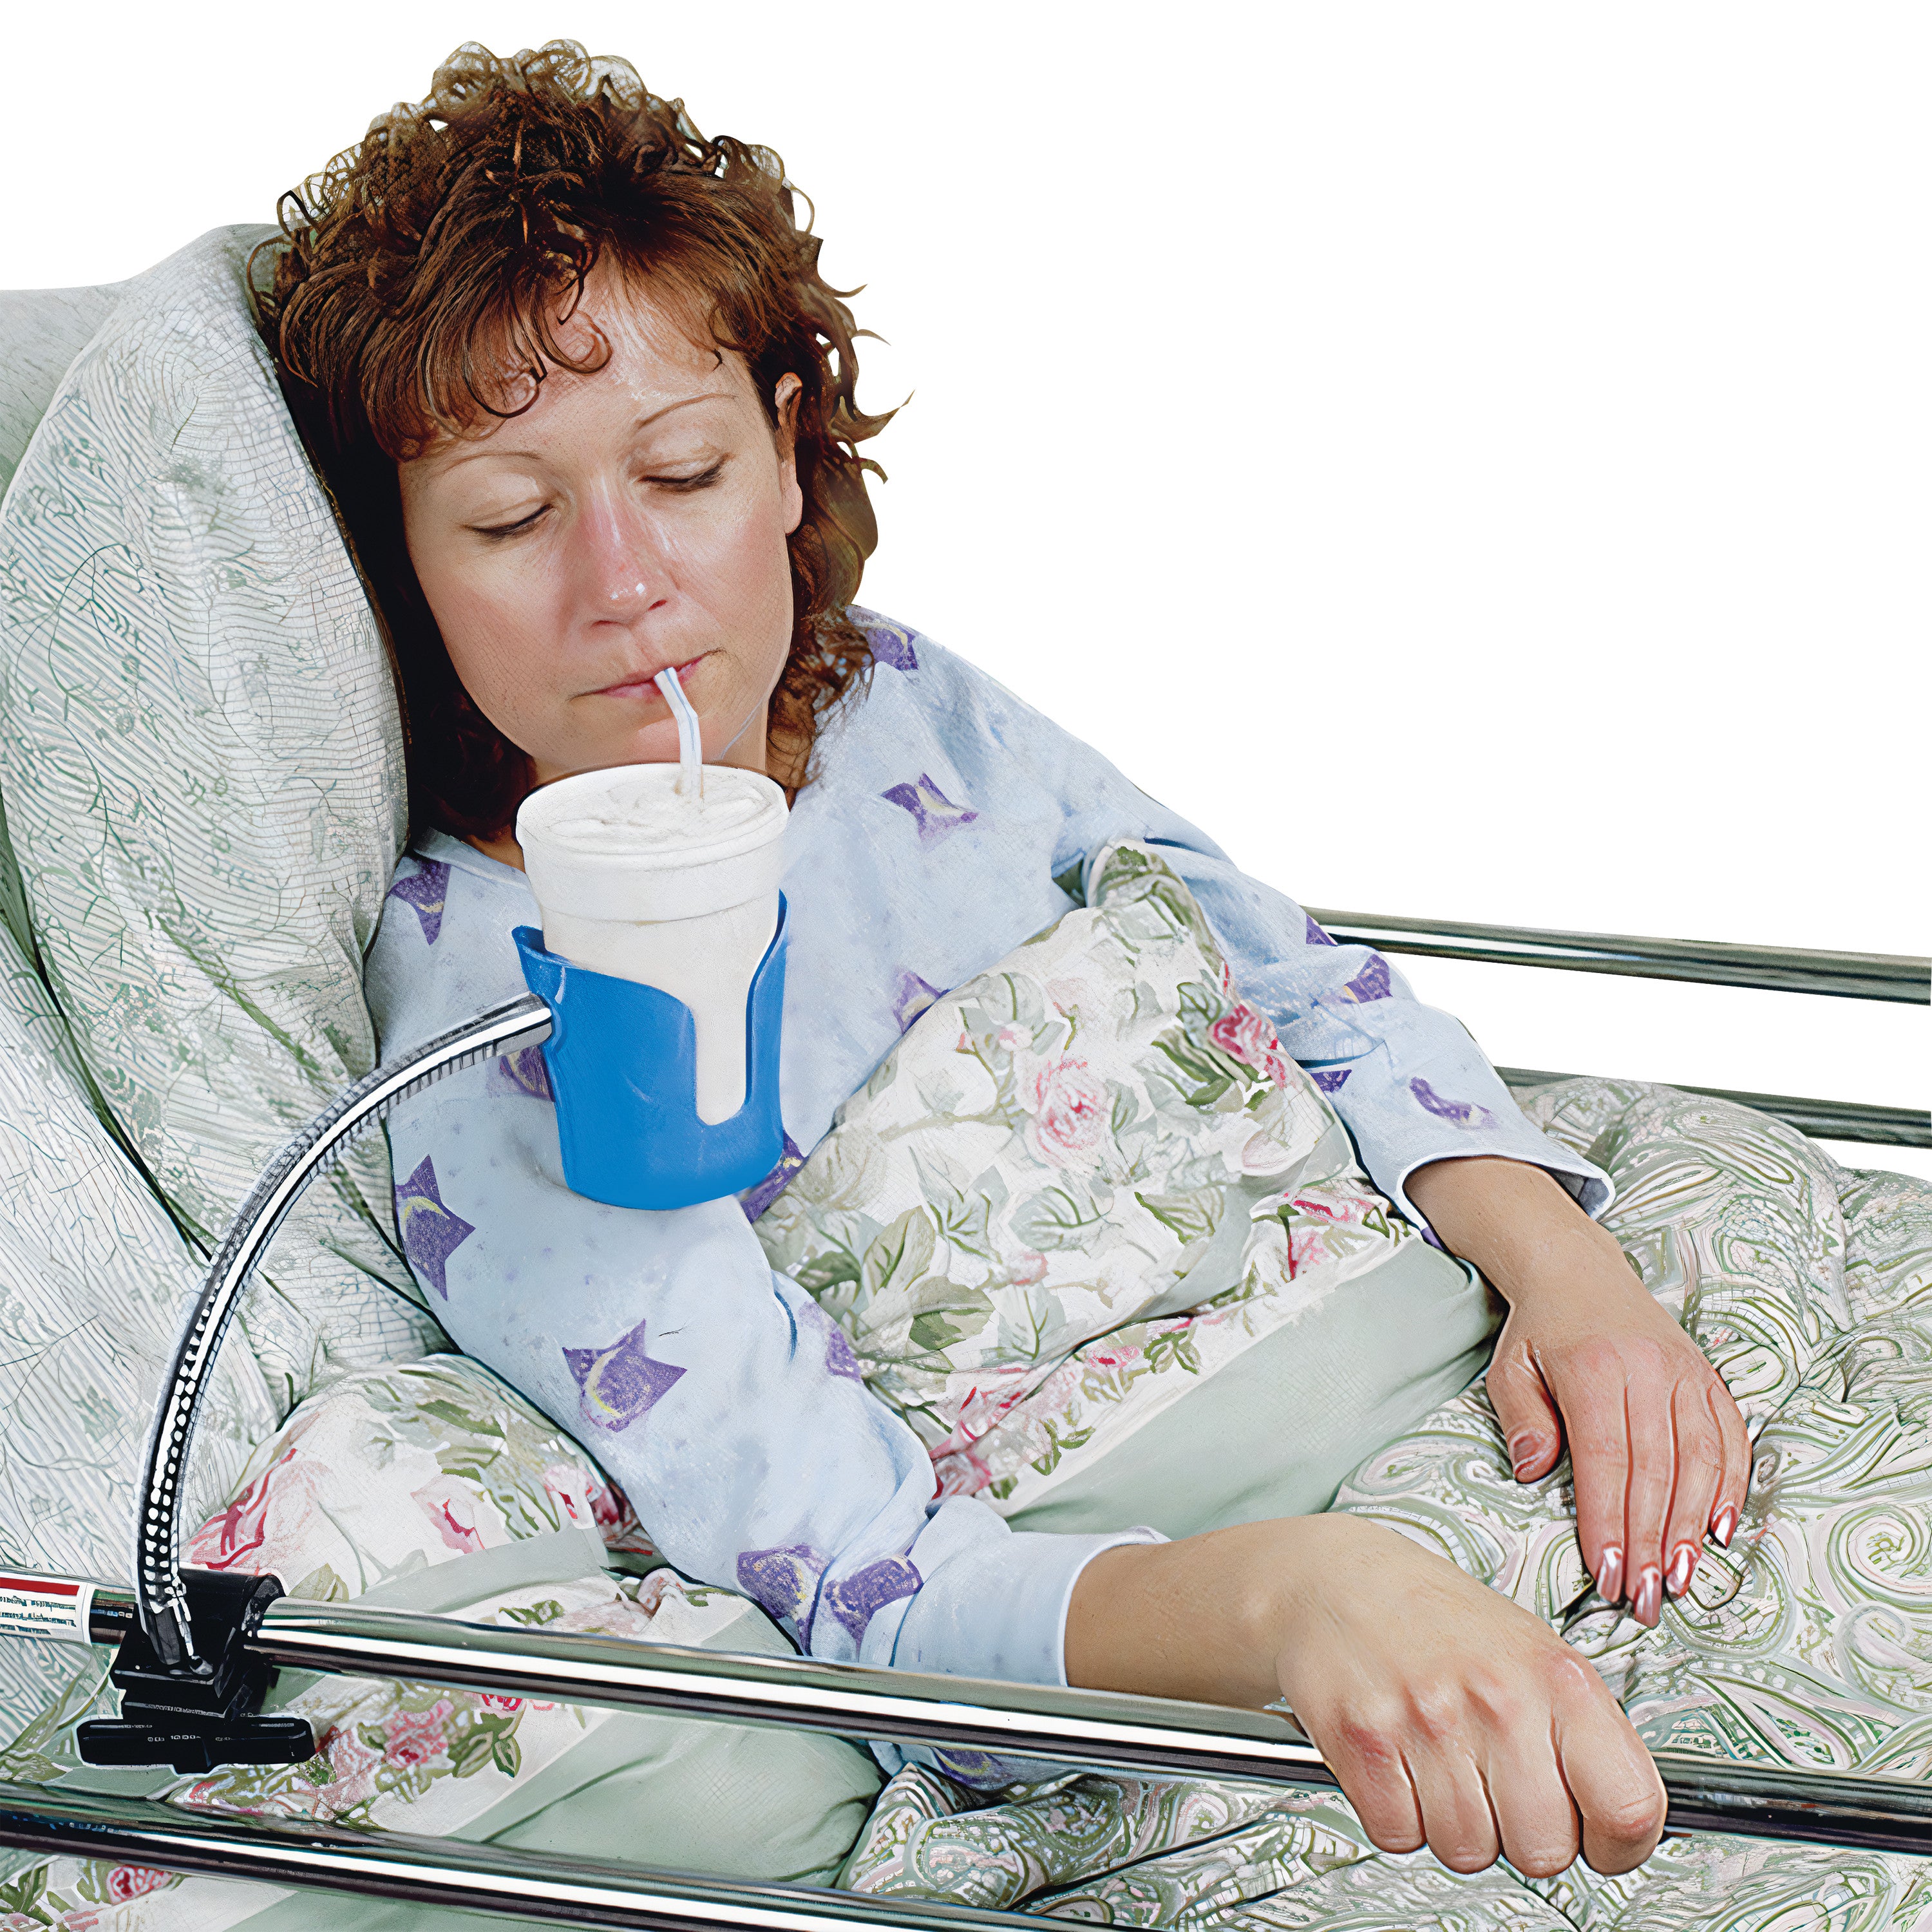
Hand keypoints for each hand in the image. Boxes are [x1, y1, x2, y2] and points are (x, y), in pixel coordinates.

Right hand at [1068, 1517, 1666, 1876]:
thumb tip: (1633, 1826)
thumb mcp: (1521, 1646)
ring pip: (1465, 1853)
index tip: (1595, 1832)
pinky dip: (1388, 1817)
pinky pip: (1395, 1836)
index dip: (1618, 1842)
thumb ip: (1578, 1726)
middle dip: (1516, 1835)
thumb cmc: (1428, 1616)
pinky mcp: (1353, 1735)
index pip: (1632, 1807)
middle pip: (1543, 1851)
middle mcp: (1492, 1693)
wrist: (1319, 1578)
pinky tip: (1382, 1765)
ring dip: (1445, 1827)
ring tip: (1429, 1766)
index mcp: (1546, 1673)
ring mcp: (1421, 1715)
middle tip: (1485, 1786)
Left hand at [1407, 1157, 1750, 1625]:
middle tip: (1644, 1596)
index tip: (1606, 1572)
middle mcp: (1647, 1370)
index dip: (1609, 1521)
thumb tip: (1533, 1474)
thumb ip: (1522, 1420)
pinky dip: (1730, 1486)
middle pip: (1656, 1469)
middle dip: (1650, 1541)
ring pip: (1699, 1459)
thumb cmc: (1539, 1330)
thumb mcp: (1510, 1368)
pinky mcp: (1706, 1376)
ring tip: (1680, 1578)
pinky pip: (1730, 1437)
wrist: (1577, 1269)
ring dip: (1692, 1525)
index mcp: (1593, 1368)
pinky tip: (1720, 1529)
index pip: (1606, 1459)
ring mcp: (1683, 1372)